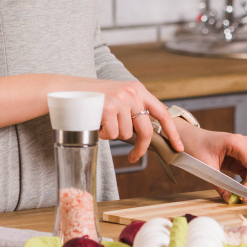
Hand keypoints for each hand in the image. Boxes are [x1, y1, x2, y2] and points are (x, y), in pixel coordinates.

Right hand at [61, 77, 183, 161]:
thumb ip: (132, 109)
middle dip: (141, 148)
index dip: (171, 131)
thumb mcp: (118, 97)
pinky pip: (111, 135)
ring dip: (113, 134)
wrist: (67, 90)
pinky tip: (95, 122)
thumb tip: (146, 134)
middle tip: (134, 156)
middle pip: (146, 131)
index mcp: (138, 90)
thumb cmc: (92, 98)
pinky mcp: (107, 108)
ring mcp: (120, 100)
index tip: (178, 146)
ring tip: (102, 122)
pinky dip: (102, 134)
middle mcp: (132, 93)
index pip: (161, 112)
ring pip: (125, 134)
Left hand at [175, 123, 246, 201]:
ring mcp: (246, 150)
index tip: (243, 196)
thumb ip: (219, 183)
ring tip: (242, 196)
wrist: (190, 138)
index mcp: (237, 142)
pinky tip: (240, 191)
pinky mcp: (242, 158)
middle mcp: (245, 144)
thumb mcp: (206, 166)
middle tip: (244, 199)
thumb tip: (229, 199)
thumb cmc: (196, 147)